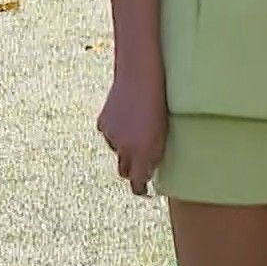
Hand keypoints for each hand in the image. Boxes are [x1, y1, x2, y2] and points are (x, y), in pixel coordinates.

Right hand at [96, 68, 166, 195]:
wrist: (139, 74)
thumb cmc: (161, 100)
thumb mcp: (164, 130)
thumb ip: (155, 151)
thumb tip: (148, 169)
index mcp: (142, 152)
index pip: (136, 182)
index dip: (140, 189)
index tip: (145, 191)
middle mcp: (124, 149)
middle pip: (124, 171)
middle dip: (133, 171)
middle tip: (142, 164)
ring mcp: (111, 136)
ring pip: (117, 151)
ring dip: (125, 148)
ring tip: (139, 128)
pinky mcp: (102, 124)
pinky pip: (110, 135)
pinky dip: (117, 132)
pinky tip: (127, 117)